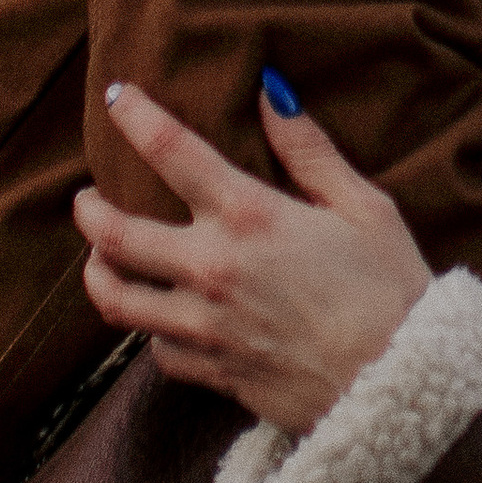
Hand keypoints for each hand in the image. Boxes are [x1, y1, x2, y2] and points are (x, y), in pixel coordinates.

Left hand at [73, 79, 430, 441]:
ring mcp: (204, 325)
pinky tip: (160, 320)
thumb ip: (309, 150)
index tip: (115, 96)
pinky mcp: (211, 371)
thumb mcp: (364, 206)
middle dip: (89, 210)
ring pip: (116, 299)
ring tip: (100, 261)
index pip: (170, 150)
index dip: (134, 115)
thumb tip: (271, 93)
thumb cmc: (391, 290)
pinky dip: (151, 331)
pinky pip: (156, 350)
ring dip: (98, 274)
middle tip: (85, 198)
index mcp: (250, 216)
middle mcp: (212, 268)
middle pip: (113, 234)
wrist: (396, 389)